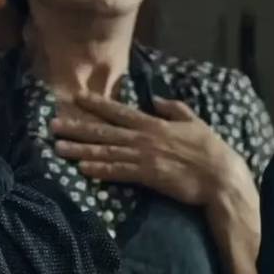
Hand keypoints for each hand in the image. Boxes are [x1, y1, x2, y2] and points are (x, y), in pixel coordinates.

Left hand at [52, 93, 247, 207]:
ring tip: (58, 148)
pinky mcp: (147, 176)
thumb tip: (157, 99)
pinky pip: (118, 172)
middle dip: (77, 127)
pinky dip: (100, 169)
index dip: (97, 104)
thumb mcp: (193, 121)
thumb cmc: (209, 149)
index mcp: (153, 124)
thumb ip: (173, 108)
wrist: (219, 176)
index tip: (77, 97)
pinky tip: (82, 168)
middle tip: (53, 125)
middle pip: (104, 131)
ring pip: (106, 151)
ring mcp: (144, 157)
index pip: (119, 111)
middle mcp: (144, 138)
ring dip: (80, 149)